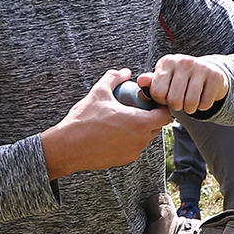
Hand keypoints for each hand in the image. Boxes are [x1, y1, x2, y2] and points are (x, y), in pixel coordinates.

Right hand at [40, 69, 173, 179]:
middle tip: (135, 107)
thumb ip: (114, 78)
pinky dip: (128, 139)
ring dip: (139, 128)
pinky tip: (113, 132)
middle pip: (156, 126)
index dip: (161, 105)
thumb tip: (125, 72)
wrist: (67, 148)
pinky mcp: (124, 160)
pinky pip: (133, 147)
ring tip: (122, 119)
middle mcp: (141, 140)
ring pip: (145, 137)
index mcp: (140, 123)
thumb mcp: (98, 93)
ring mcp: (133, 152)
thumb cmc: (83, 121)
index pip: (166, 115)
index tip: (150, 100)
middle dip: (150, 116)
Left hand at [142, 53, 229, 112]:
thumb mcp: (164, 79)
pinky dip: (202, 107)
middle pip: (174, 100)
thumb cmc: (180, 79)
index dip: (161, 100)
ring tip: (189, 102)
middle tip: (179, 101)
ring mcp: (200, 67)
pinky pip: (205, 104)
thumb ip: (151, 83)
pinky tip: (201, 98)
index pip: (157, 92)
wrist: (209, 72)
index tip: (166, 97)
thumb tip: (141, 81)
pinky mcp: (215, 76)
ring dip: (189, 109)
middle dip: (176, 106)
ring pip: (190, 103)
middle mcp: (183, 61)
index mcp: (167, 62)